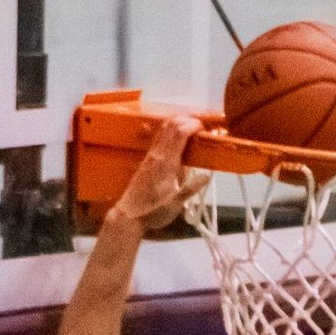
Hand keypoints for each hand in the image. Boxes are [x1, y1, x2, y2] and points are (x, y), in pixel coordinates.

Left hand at [111, 115, 206, 230]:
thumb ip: (190, 189)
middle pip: (172, 125)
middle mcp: (158, 154)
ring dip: (179, 123)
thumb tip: (206, 176)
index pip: (180, 133)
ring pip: (164, 128)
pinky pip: (160, 137)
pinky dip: (171, 131)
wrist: (129, 214)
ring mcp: (151, 155)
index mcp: (167, 163)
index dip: (193, 125)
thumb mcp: (174, 205)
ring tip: (192, 128)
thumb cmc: (152, 211)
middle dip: (188, 120)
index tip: (205, 129)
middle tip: (201, 127)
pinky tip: (178, 138)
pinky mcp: (148, 158)